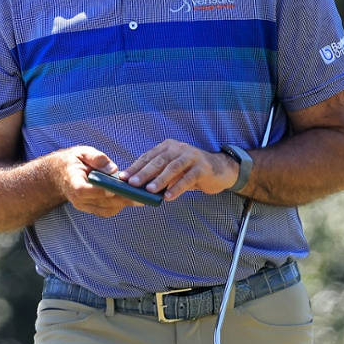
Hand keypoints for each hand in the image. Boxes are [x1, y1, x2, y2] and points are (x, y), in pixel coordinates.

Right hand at [54, 146, 138, 217]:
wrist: (60, 174)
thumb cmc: (73, 161)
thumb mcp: (82, 152)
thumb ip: (97, 159)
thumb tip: (113, 170)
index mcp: (72, 182)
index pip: (84, 191)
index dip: (99, 191)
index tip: (113, 188)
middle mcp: (77, 199)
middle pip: (101, 202)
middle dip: (121, 198)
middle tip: (140, 194)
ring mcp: (84, 206)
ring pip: (107, 209)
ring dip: (123, 203)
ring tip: (140, 196)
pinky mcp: (91, 209)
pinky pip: (108, 211)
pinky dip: (120, 205)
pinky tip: (131, 198)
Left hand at [122, 139, 236, 200]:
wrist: (220, 170)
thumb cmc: (190, 172)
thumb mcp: (172, 170)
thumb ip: (157, 174)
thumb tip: (136, 187)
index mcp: (167, 147)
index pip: (148, 157)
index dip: (135, 167)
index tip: (123, 178)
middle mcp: (179, 148)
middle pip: (159, 161)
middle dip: (144, 173)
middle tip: (132, 184)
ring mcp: (192, 156)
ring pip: (173, 168)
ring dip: (160, 180)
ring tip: (149, 190)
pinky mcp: (203, 167)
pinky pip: (188, 178)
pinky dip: (177, 187)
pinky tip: (168, 197)